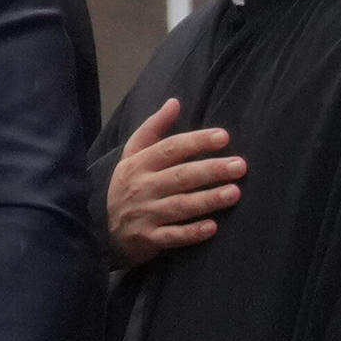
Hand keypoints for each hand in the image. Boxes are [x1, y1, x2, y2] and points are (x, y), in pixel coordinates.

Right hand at [105, 96, 242, 269]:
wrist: (100, 230)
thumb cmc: (126, 187)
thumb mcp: (131, 155)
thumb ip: (153, 129)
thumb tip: (174, 102)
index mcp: (138, 165)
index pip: (169, 149)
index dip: (196, 142)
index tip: (223, 137)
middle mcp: (141, 188)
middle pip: (179, 176)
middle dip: (210, 170)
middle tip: (240, 166)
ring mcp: (144, 214)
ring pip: (179, 206)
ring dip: (207, 199)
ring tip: (234, 193)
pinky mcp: (148, 239)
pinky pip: (172, 236)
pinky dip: (191, 233)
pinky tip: (212, 228)